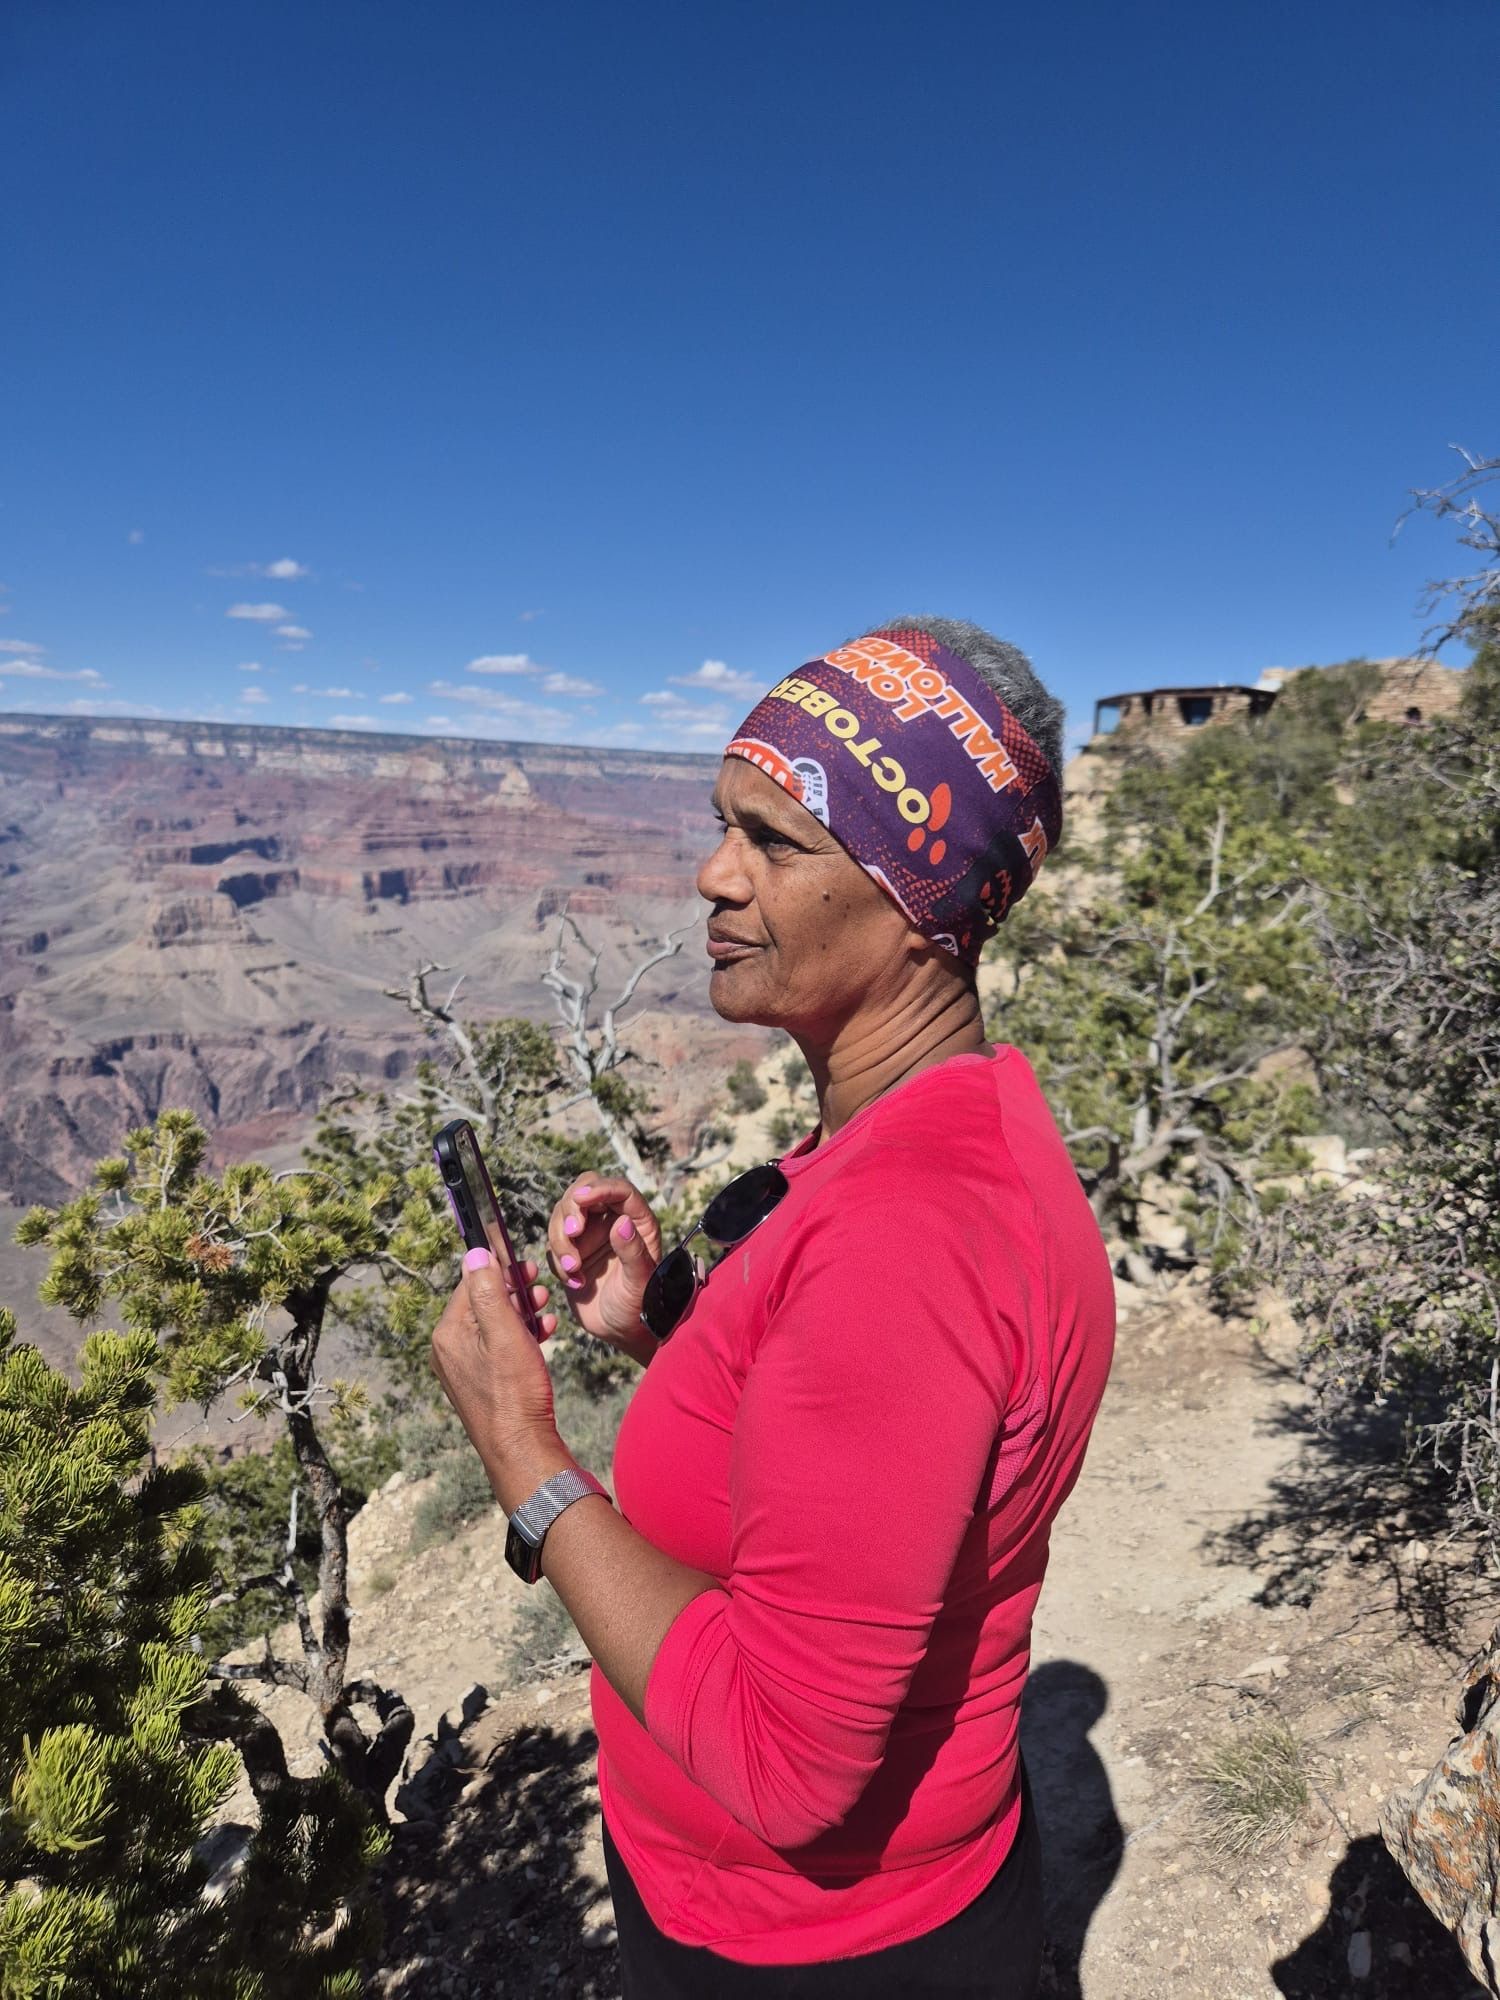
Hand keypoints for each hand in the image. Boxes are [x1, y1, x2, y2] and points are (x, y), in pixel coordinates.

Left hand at [430, 1252, 564, 1502]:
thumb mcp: (505, 1334)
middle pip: (481, 1304)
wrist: (522, 1450)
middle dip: (512, 1291)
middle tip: (538, 1284)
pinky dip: (519, 1336)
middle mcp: (448, 1350)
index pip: (469, 1285)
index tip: (523, 1263)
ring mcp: (463, 1368)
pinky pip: (496, 1348)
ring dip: (519, 1312)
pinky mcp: (480, 1382)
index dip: (498, 1269)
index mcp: (448, 1334)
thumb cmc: (515, 1395)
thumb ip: (489, 1292)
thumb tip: (474, 1254)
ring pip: (492, 1326)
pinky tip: (543, 1334)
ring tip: (545, 1309)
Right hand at [547, 1176, 661, 1351]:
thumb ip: (633, 1253)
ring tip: (574, 1270)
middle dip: (572, 1208)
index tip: (582, 1199)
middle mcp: (613, 1219)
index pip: (619, 1190)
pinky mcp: (572, 1249)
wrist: (620, 1330)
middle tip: (573, 1231)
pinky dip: (559, 1260)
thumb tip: (622, 1223)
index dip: (600, 1188)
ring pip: (563, 1215)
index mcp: (638, 1221)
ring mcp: (590, 1233)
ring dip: (561, 1240)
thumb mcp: (641, 1282)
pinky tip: (575, 1281)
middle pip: (584, 1191)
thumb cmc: (640, 1306)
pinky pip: (554, 1242)